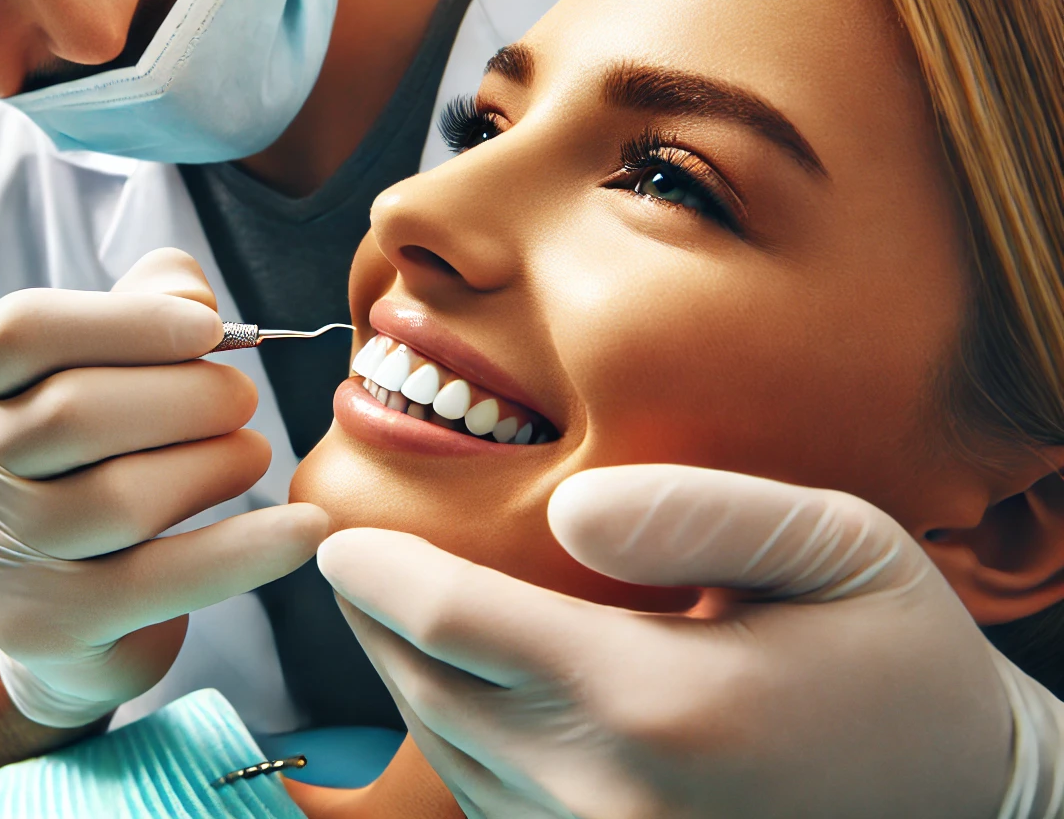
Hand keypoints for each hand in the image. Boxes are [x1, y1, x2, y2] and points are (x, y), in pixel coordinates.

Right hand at [0, 248, 327, 727]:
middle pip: (78, 413)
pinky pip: (163, 580)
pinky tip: (305, 529)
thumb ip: (140, 311)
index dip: (127, 320)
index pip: (24, 330)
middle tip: (243, 401)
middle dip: (189, 397)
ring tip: (251, 454)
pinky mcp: (48, 627)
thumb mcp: (94, 379)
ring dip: (215, 465)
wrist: (58, 619)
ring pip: (122, 498)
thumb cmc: (87, 471)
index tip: (210, 328)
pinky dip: (248, 550)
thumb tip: (190, 295)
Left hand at [318, 465, 1063, 818]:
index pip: (451, 622)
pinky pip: (488, 799)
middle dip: (371, 616)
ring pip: (445, 751)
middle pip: (425, 689)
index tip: (336, 533)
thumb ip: (697, 511)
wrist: (963, 800)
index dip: (375, 569)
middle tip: (347, 557)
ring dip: (403, 674)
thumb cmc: (897, 661)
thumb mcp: (838, 549)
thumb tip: (567, 509)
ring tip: (388, 607)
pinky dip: (454, 733)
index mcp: (661, 703)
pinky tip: (458, 679)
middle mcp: (611, 795)